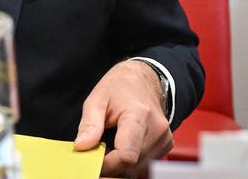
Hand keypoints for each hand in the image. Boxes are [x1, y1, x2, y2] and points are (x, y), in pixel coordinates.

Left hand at [73, 61, 172, 177]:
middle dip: (110, 164)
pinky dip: (130, 161)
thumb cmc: (120, 86)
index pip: (126, 155)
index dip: (106, 164)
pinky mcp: (165, 144)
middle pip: (131, 164)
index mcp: (139, 115)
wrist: (143, 79)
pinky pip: (145, 163)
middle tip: (96, 152)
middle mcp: (156, 129)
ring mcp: (164, 138)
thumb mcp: (97, 98)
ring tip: (108, 146)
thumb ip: (89, 124)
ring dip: (120, 164)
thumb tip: (82, 147)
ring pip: (138, 168)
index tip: (92, 161)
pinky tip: (121, 147)